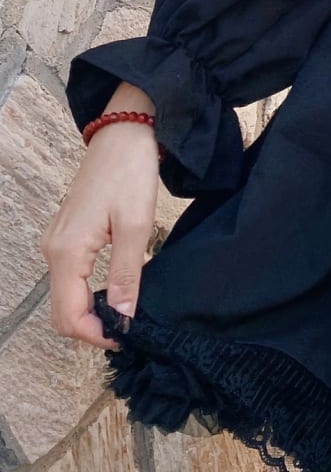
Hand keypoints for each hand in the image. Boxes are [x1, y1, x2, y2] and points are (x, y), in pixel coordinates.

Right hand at [40, 119, 159, 349]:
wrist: (123, 134)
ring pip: (66, 295)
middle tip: (128, 329)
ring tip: (125, 312)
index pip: (69, 315)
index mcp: (67, 252)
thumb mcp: (135, 226)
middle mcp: (54, 250)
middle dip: (91, 328)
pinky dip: (88, 292)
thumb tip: (123, 317)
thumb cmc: (130, 173)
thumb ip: (127, 274)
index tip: (126, 337)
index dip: (95, 335)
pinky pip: (71, 277)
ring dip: (90, 311)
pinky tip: (115, 290)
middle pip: (62, 311)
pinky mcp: (67, 235)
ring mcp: (57, 242)